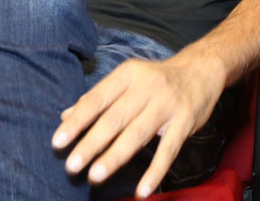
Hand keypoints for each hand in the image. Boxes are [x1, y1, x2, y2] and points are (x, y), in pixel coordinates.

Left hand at [52, 56, 225, 196]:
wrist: (202, 69)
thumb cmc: (157, 79)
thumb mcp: (127, 79)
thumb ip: (98, 98)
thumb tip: (65, 117)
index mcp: (128, 74)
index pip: (97, 99)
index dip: (77, 121)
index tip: (57, 142)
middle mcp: (147, 86)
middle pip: (115, 118)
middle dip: (92, 143)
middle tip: (72, 166)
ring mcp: (168, 104)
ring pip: (138, 134)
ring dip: (115, 157)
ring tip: (95, 176)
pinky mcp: (185, 121)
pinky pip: (168, 150)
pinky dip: (155, 172)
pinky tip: (142, 191)